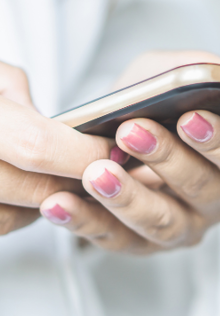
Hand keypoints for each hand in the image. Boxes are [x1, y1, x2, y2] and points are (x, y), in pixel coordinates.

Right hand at [0, 62, 114, 234]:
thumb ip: (16, 97)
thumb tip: (60, 130)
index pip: (37, 144)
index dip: (82, 153)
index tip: (113, 151)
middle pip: (29, 187)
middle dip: (76, 182)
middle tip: (105, 171)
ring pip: (7, 219)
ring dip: (47, 205)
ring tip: (70, 183)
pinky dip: (14, 214)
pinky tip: (32, 194)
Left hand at [39, 51, 219, 253]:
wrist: (127, 128)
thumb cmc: (160, 101)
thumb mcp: (179, 71)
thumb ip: (200, 69)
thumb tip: (213, 75)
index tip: (189, 118)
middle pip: (205, 188)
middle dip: (168, 159)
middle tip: (132, 132)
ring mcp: (186, 224)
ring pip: (164, 221)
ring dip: (129, 197)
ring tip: (97, 172)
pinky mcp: (144, 242)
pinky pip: (118, 239)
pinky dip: (88, 221)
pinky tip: (63, 202)